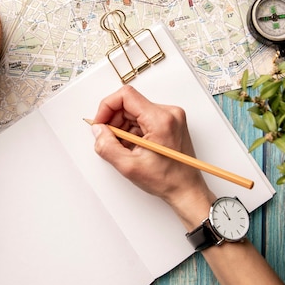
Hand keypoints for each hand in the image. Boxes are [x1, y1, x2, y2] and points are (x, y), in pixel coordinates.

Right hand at [91, 85, 214, 228]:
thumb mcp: (129, 166)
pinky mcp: (170, 122)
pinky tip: (132, 146)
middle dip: (114, 120)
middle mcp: (169, 113)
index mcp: (161, 120)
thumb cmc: (168, 180)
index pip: (126, 96)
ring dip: (123, 127)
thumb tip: (98, 131)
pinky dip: (132, 130)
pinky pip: (143, 118)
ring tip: (123, 147)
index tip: (100, 122)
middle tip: (109, 139)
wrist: (187, 189)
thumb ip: (107, 146)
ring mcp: (171, 116)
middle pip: (129, 104)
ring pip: (134, 111)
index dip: (107, 107)